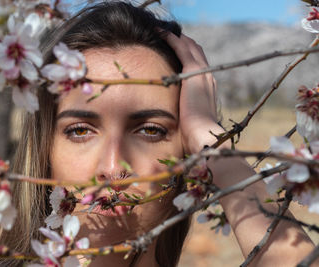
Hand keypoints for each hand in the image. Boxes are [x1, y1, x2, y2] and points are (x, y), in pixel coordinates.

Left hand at [162, 31, 222, 153]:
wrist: (204, 135)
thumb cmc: (195, 134)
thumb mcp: (189, 119)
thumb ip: (183, 113)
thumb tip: (174, 119)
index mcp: (207, 88)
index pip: (198, 65)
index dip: (187, 55)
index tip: (173, 49)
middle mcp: (207, 77)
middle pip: (196, 51)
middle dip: (182, 42)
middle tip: (166, 36)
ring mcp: (202, 73)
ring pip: (190, 46)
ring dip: (176, 37)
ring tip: (162, 31)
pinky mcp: (193, 72)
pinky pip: (182, 48)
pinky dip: (172, 39)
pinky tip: (162, 34)